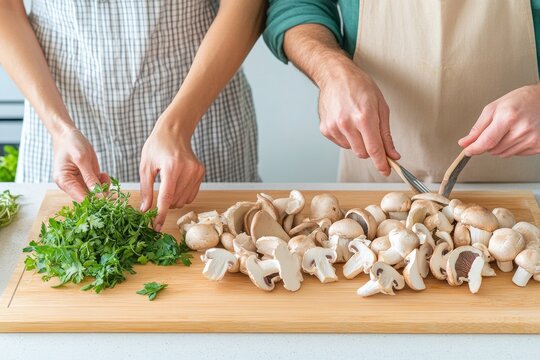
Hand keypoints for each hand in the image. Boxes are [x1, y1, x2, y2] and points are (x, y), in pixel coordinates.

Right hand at [52, 128, 108, 201]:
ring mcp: (78, 182)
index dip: (95, 201)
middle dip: (100, 193)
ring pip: (94, 194)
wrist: (68, 134)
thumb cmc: (72, 144)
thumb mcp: (82, 159)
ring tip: (104, 176)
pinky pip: (96, 186)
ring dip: (103, 188)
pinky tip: (104, 175)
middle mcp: (70, 185)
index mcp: (64, 182)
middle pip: (88, 198)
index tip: (107, 197)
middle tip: (107, 182)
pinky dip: (103, 183)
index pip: (81, 198)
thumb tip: (98, 195)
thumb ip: (90, 177)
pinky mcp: (85, 179)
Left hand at [139, 120, 204, 230]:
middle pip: (175, 201)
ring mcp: (196, 172)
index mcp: (171, 167)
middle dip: (164, 205)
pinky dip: (181, 196)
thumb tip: (145, 210)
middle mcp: (187, 170)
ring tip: (166, 186)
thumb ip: (146, 189)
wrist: (175, 131)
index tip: (156, 227)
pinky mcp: (201, 173)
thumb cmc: (157, 146)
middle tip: (155, 197)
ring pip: (183, 201)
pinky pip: (191, 195)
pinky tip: (176, 184)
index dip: (160, 214)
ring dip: (173, 201)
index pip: (166, 197)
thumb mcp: (146, 166)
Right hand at [317, 59, 399, 175]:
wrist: (335, 76)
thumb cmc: (360, 86)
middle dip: (371, 149)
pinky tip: (346, 121)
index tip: (386, 171)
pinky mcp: (325, 129)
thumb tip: (392, 154)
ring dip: (358, 142)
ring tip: (356, 121)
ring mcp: (334, 127)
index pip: (374, 149)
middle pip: (363, 153)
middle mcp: (347, 124)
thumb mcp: (380, 106)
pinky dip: (347, 137)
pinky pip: (341, 143)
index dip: (382, 164)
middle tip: (372, 135)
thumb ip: (386, 134)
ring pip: (352, 149)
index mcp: (364, 117)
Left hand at [459, 84, 539, 156]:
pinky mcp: (538, 146)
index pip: (487, 141)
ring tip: (510, 129)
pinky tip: (519, 134)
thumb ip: (478, 127)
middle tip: (498, 129)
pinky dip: (513, 147)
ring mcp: (532, 139)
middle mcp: (522, 129)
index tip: (468, 151)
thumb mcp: (494, 108)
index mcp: (509, 117)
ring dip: (500, 145)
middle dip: (489, 143)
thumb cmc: (521, 100)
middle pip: (493, 150)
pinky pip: (516, 154)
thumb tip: (465, 142)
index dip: (474, 149)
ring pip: (503, 154)